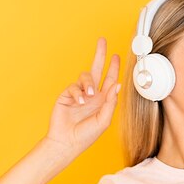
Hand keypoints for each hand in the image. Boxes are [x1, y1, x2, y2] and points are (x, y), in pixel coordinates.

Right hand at [45, 37, 120, 154]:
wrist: (67, 142)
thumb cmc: (86, 135)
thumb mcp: (104, 120)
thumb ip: (111, 103)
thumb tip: (117, 85)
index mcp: (103, 100)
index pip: (110, 80)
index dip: (114, 68)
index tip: (116, 56)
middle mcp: (92, 94)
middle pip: (97, 69)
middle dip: (100, 55)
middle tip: (102, 41)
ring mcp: (79, 93)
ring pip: (85, 76)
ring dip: (89, 83)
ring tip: (90, 95)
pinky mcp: (67, 95)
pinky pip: (73, 86)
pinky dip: (78, 93)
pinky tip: (79, 102)